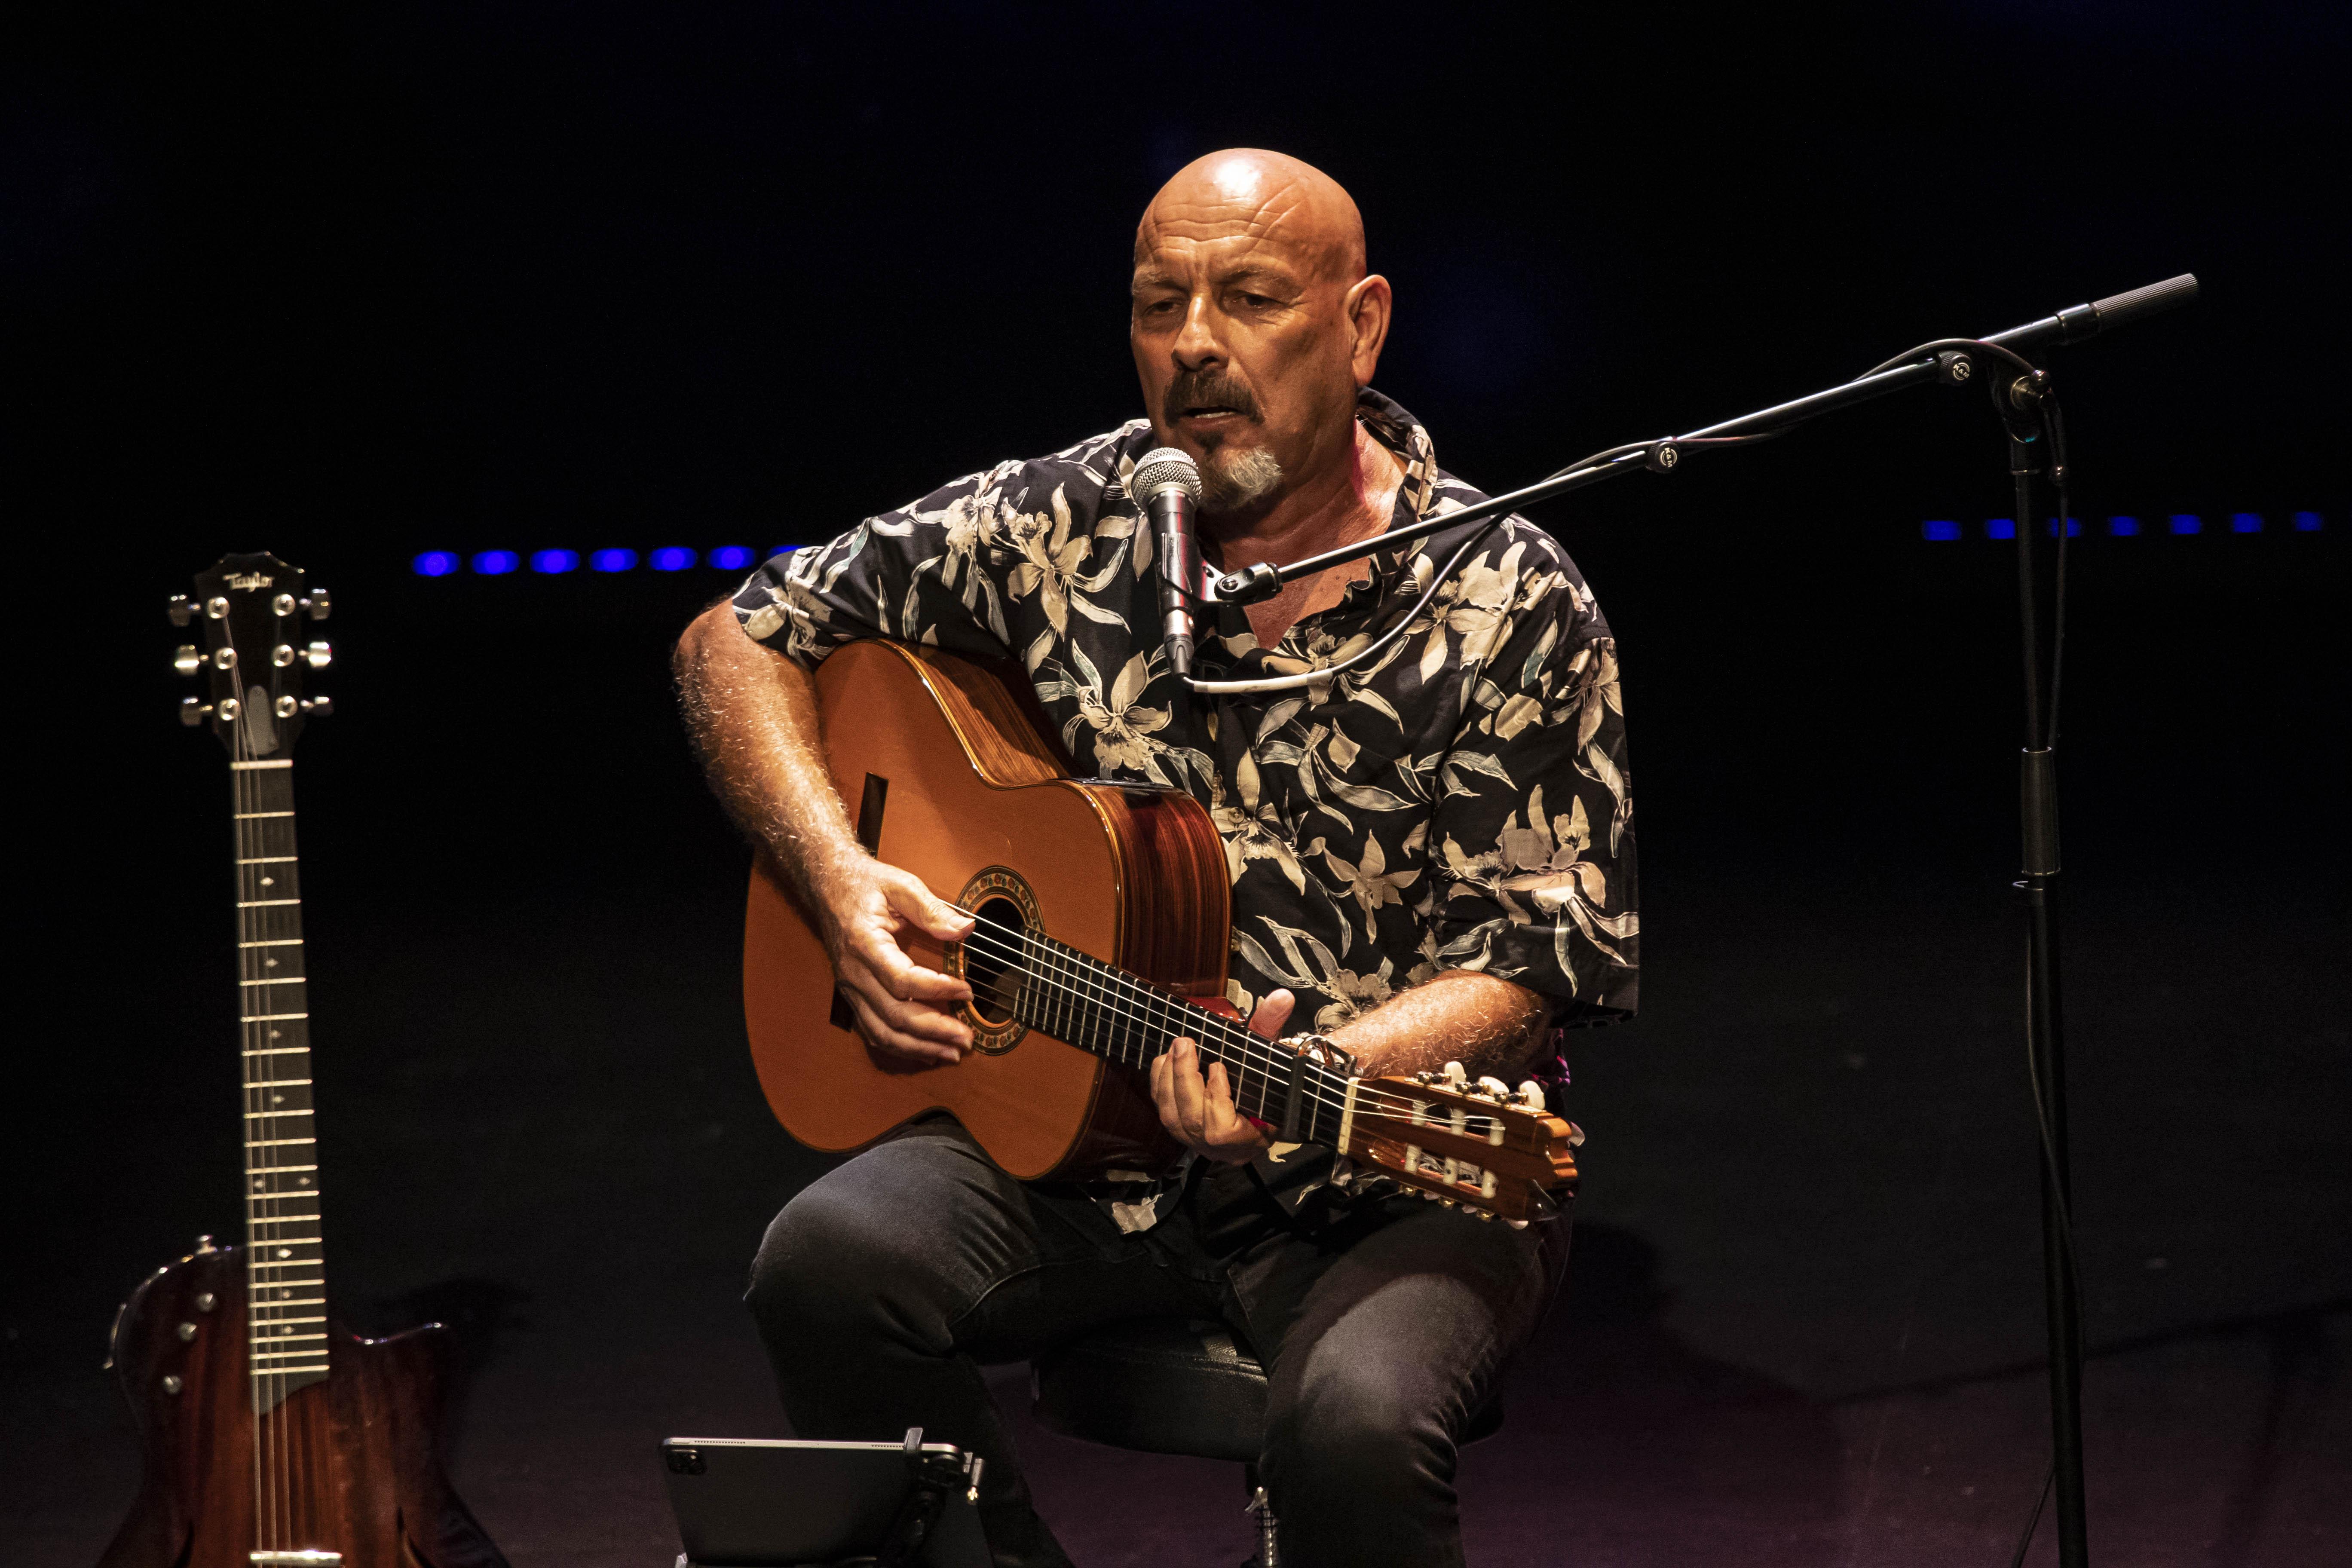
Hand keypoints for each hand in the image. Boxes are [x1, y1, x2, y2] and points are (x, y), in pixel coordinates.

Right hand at [817, 856, 975, 1068]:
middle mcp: (854, 972)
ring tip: (951, 1053)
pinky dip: (899, 1046)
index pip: (902, 980)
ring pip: (882, 1031)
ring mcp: (850, 988)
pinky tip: (924, 1050)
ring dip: (918, 1047)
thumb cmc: (865, 885)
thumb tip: (965, 929)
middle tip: (967, 1038)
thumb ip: (932, 909)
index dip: (937, 990)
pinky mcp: (852, 995)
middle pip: (894, 1014)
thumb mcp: (900, 885)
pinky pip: (872, 1030)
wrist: (828, 886)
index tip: (966, 991)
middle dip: (933, 1031)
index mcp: (865, 944)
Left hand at [1151, 989, 1295, 1161]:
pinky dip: (1159, 1083)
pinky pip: (1162, 1109)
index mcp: (1244, 1137)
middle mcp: (1215, 1144)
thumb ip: (1271, 1028)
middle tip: (1185, 1043)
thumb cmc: (1263, 1090)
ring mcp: (1193, 1139)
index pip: (1220, 1130)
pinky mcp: (1177, 1128)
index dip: (1216, 1097)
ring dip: (1169, 1079)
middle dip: (1185, 1078)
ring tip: (1176, 1048)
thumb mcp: (1270, 1059)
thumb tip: (1282, 996)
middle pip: (1191, 1119)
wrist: (1251, 1116)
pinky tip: (1165, 1060)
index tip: (1218, 1067)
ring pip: (1172, 1117)